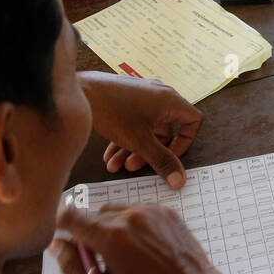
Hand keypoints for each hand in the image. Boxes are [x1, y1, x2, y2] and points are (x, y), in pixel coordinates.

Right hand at [50, 203, 250, 273]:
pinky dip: (134, 225)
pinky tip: (143, 249)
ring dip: (112, 227)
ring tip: (124, 256)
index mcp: (111, 237)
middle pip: (94, 214)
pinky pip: (139, 211)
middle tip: (100, 259)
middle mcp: (130, 216)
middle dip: (90, 232)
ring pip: (116, 210)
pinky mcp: (167, 212)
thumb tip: (58, 246)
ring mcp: (151, 211)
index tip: (64, 238)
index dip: (62, 227)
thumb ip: (74, 268)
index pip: (71, 216)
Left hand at [82, 71, 201, 184]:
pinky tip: (109, 158)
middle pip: (165, 130)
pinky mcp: (126, 100)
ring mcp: (142, 97)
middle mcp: (159, 96)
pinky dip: (125, 140)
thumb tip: (180, 181)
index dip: (185, 143)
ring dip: (133, 150)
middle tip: (133, 167)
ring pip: (146, 129)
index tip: (170, 157)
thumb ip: (162, 162)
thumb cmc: (114, 111)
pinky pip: (133, 123)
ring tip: (116, 166)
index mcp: (170, 101)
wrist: (80, 91)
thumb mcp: (140, 142)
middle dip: (150, 153)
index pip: (193, 121)